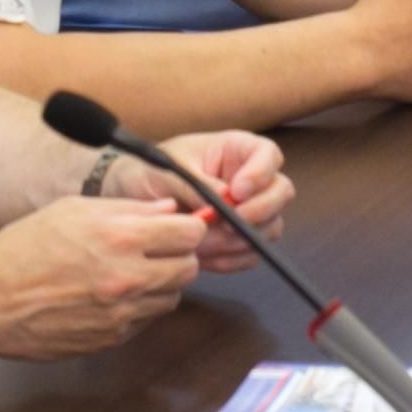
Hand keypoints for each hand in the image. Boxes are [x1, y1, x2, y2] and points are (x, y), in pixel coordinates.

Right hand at [0, 194, 206, 357]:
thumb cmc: (23, 249)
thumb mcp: (75, 210)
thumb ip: (130, 208)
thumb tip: (169, 209)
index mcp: (121, 238)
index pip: (191, 234)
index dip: (186, 228)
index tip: (176, 229)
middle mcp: (127, 278)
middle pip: (189, 269)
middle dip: (178, 257)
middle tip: (156, 252)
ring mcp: (120, 314)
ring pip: (171, 298)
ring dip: (161, 286)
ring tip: (130, 275)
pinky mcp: (109, 340)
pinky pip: (145, 322)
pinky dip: (138, 310)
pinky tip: (112, 298)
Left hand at [124, 129, 292, 266]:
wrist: (131, 197)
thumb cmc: (150, 171)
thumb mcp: (168, 169)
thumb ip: (195, 182)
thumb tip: (223, 198)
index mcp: (237, 151)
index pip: (268, 155)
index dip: (260, 174)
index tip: (237, 192)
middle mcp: (250, 179)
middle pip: (281, 192)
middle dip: (259, 211)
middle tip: (227, 224)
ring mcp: (248, 210)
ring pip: (271, 226)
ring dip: (239, 241)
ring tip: (202, 244)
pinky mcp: (238, 239)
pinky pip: (251, 254)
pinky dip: (232, 260)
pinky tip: (204, 258)